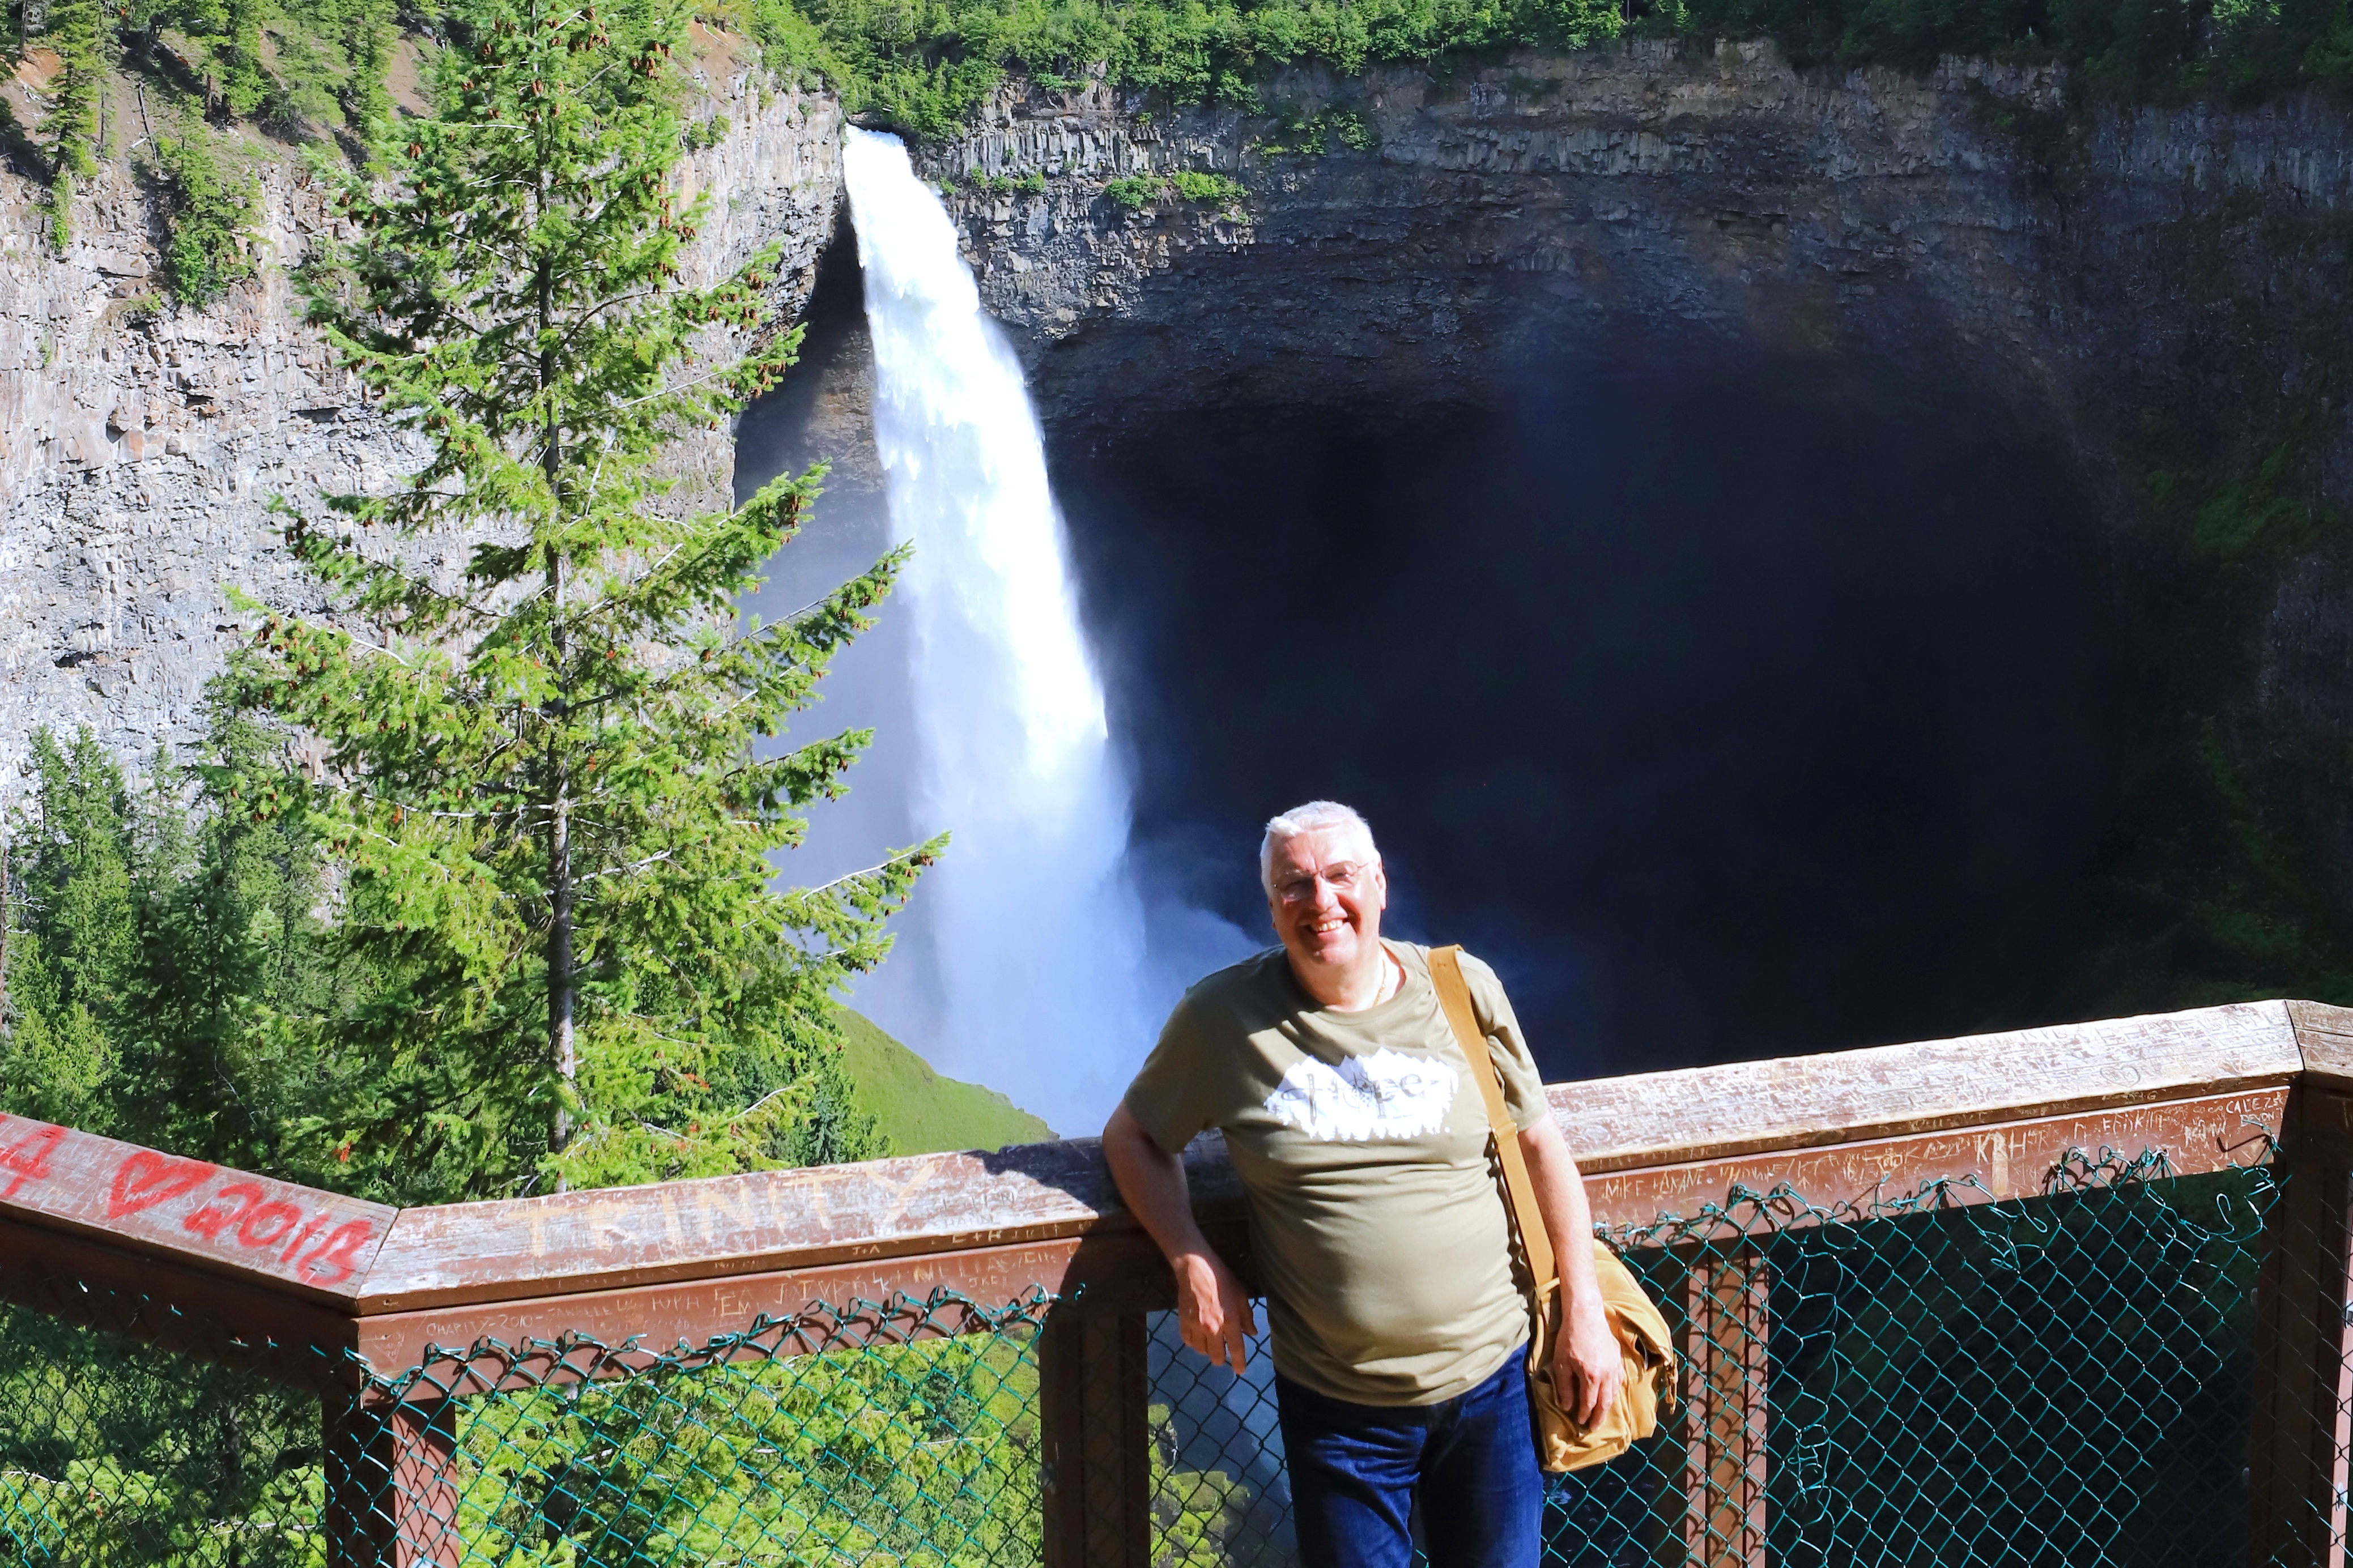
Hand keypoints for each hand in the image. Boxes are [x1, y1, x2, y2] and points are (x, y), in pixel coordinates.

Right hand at [1173, 1249, 1256, 1373]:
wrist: (1196, 1269)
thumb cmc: (1223, 1280)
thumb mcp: (1241, 1295)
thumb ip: (1247, 1317)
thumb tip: (1252, 1333)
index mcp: (1230, 1322)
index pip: (1236, 1349)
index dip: (1239, 1363)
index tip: (1240, 1371)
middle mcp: (1213, 1328)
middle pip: (1215, 1356)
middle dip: (1220, 1358)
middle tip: (1222, 1353)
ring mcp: (1196, 1327)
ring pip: (1201, 1351)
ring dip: (1207, 1349)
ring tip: (1210, 1341)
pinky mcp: (1184, 1322)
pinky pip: (1188, 1342)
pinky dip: (1194, 1342)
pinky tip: (1198, 1336)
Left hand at [1557, 1290, 1625, 1428]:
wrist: (1586, 1315)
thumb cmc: (1570, 1338)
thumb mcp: (1561, 1363)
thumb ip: (1565, 1387)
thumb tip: (1567, 1407)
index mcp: (1592, 1377)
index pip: (1589, 1403)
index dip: (1585, 1415)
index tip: (1580, 1423)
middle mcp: (1607, 1375)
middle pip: (1605, 1402)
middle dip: (1599, 1417)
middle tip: (1594, 1428)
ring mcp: (1615, 1367)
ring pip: (1614, 1393)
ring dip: (1607, 1405)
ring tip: (1601, 1414)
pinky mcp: (1618, 1359)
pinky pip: (1619, 1381)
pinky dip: (1615, 1391)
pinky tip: (1611, 1394)